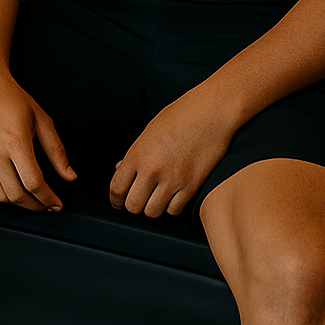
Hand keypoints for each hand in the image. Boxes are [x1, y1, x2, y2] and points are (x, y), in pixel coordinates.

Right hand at [0, 68, 75, 211]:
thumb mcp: (40, 119)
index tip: (57, 203)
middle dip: (36, 205)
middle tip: (47, 204)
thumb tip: (70, 176)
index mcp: (15, 141)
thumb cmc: (11, 97)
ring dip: (19, 203)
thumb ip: (56, 150)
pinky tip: (11, 190)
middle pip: (17, 196)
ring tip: (31, 198)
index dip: (49, 199)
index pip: (34, 183)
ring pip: (0, 197)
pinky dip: (0, 197)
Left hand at [109, 90, 234, 217]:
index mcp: (137, 154)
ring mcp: (172, 180)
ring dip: (151, 207)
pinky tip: (171, 196)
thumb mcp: (149, 132)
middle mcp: (152, 169)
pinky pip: (173, 211)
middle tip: (137, 199)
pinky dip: (171, 206)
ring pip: (152, 212)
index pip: (116, 189)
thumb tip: (120, 170)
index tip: (118, 202)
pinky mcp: (191, 186)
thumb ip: (133, 155)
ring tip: (155, 197)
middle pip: (132, 205)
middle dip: (132, 205)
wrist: (210, 112)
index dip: (115, 200)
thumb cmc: (180, 116)